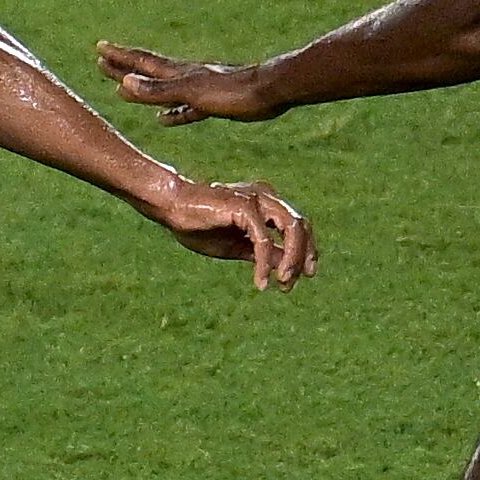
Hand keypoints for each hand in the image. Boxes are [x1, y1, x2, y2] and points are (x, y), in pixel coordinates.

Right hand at [96, 43, 279, 124]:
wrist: (269, 91)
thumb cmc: (232, 92)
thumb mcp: (191, 93)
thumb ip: (158, 91)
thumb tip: (124, 83)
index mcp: (177, 74)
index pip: (141, 63)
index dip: (119, 58)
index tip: (99, 49)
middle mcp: (184, 77)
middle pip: (147, 72)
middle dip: (124, 67)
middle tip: (102, 61)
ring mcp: (198, 90)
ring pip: (163, 89)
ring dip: (143, 89)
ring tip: (125, 89)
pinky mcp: (212, 104)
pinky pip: (183, 109)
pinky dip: (171, 112)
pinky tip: (165, 119)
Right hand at [139, 172, 315, 288]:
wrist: (172, 207)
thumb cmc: (200, 225)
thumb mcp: (237, 245)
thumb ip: (262, 253)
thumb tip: (284, 268)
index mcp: (266, 203)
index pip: (297, 225)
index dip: (307, 249)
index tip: (305, 274)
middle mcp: (266, 197)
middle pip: (300, 225)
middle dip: (304, 255)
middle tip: (295, 281)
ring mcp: (257, 199)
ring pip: (290, 228)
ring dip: (291, 258)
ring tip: (282, 283)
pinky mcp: (245, 207)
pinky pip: (263, 240)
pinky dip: (264, 263)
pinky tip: (260, 282)